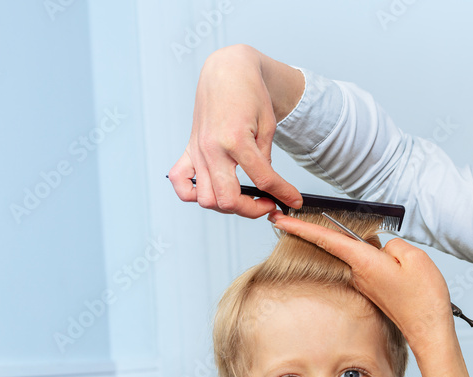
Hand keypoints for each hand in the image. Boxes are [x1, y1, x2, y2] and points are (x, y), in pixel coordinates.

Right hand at [169, 45, 303, 217]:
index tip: (293, 201)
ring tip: (242, 198)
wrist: (227, 71)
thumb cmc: (249, 93)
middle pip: (228, 199)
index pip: (263, 180)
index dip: (283, 194)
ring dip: (226, 206)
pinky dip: (191, 194)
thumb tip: (267, 188)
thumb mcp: (267, 126)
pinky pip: (180, 182)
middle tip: (267, 203)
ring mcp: (197, 150)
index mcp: (236, 139)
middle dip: (252, 209)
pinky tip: (210, 190)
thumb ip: (265, 160)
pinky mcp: (188, 149)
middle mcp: (212, 148)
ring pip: (206, 199)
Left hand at [271, 211, 472, 376]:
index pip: (326, 239)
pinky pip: (373, 268)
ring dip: (379, 254)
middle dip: (358, 239)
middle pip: (349, 245)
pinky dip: (383, 264)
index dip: (300, 227)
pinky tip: (401, 274)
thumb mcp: (414, 257)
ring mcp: (365, 284)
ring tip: (405, 269)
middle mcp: (359, 274)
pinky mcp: (373, 290)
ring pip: (366, 256)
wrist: (428, 329)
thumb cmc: (423, 297)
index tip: (279, 220)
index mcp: (364, 262)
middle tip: (373, 242)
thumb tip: (382, 248)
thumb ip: (393, 244)